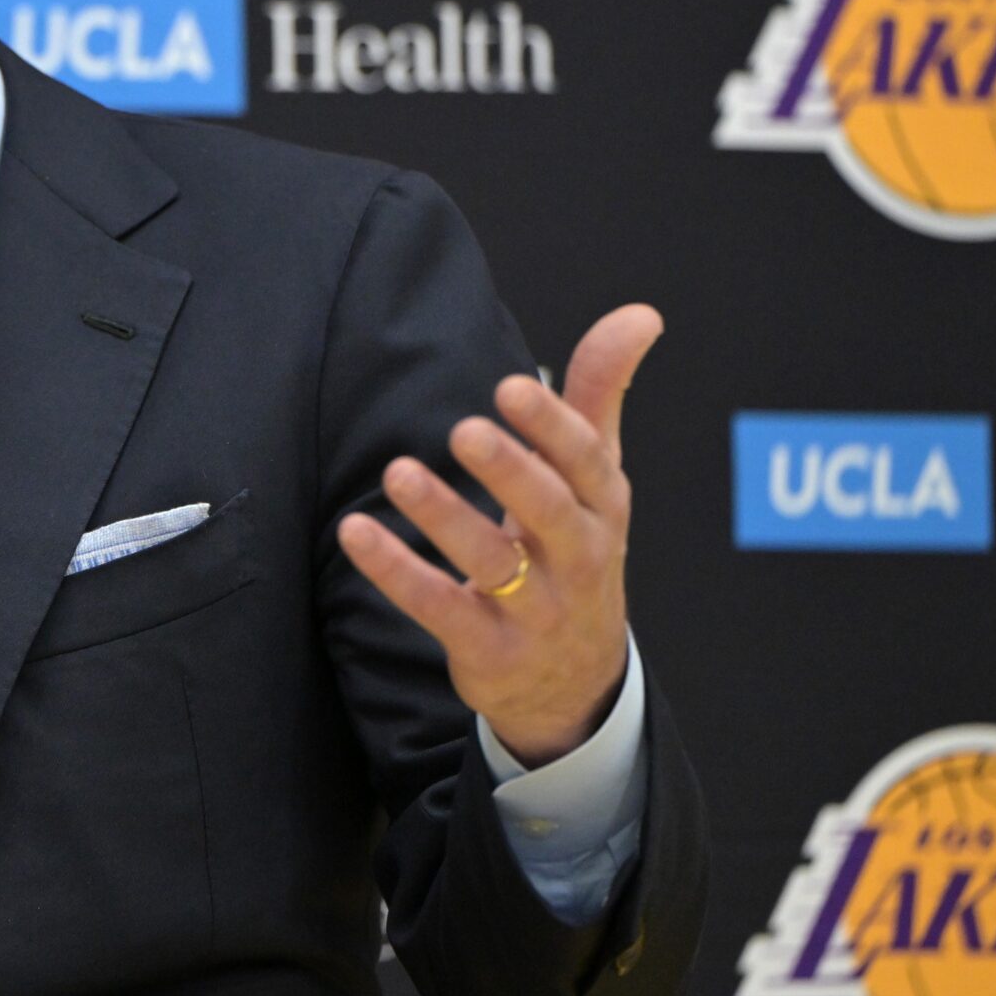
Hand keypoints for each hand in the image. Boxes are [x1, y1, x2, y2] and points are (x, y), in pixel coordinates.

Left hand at [335, 304, 661, 766]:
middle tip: (464, 429)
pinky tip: (355, 532)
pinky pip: (440, 608)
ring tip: (399, 472)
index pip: (586, 463)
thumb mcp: (596, 477)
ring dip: (444, 517)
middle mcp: (577, 558)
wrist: (577, 681)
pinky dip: (397, 571)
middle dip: (509, 471)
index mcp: (601, 508)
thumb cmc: (575, 550)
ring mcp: (535, 609)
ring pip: (491, 563)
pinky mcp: (488, 648)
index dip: (553, 426)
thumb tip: (640, 313)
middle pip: (548, 512)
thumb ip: (601, 393)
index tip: (511, 386)